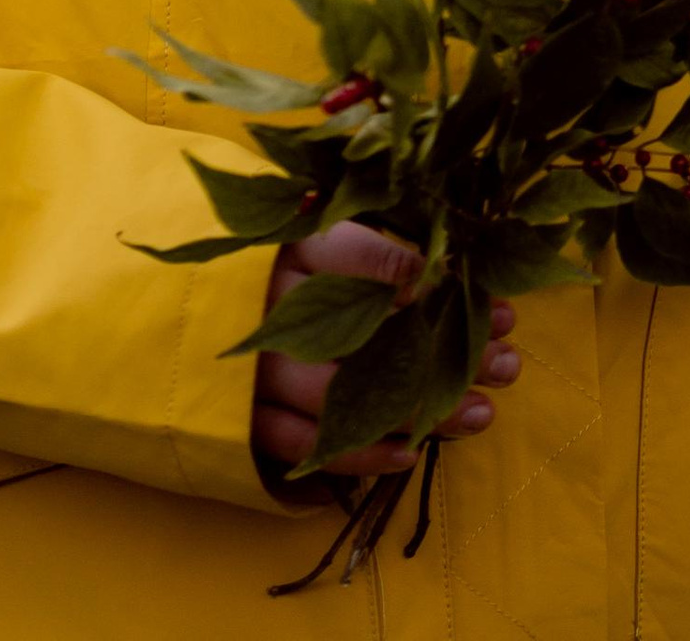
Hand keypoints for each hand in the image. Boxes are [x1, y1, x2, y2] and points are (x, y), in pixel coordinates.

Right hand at [253, 223, 518, 486]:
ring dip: (418, 411)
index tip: (483, 296)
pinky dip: (360, 454)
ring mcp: (257, 368)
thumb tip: (455, 258)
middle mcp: (273, 308)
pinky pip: (307, 446)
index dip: (426, 280)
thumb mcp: (313, 235)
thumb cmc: (272, 266)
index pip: (363, 258)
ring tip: (482, 413)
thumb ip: (373, 244)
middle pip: (368, 335)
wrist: (182, 312)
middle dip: (443, 351)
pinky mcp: (244, 418)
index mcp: (293, 248)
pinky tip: (410, 453)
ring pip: (344, 398)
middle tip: (507, 360)